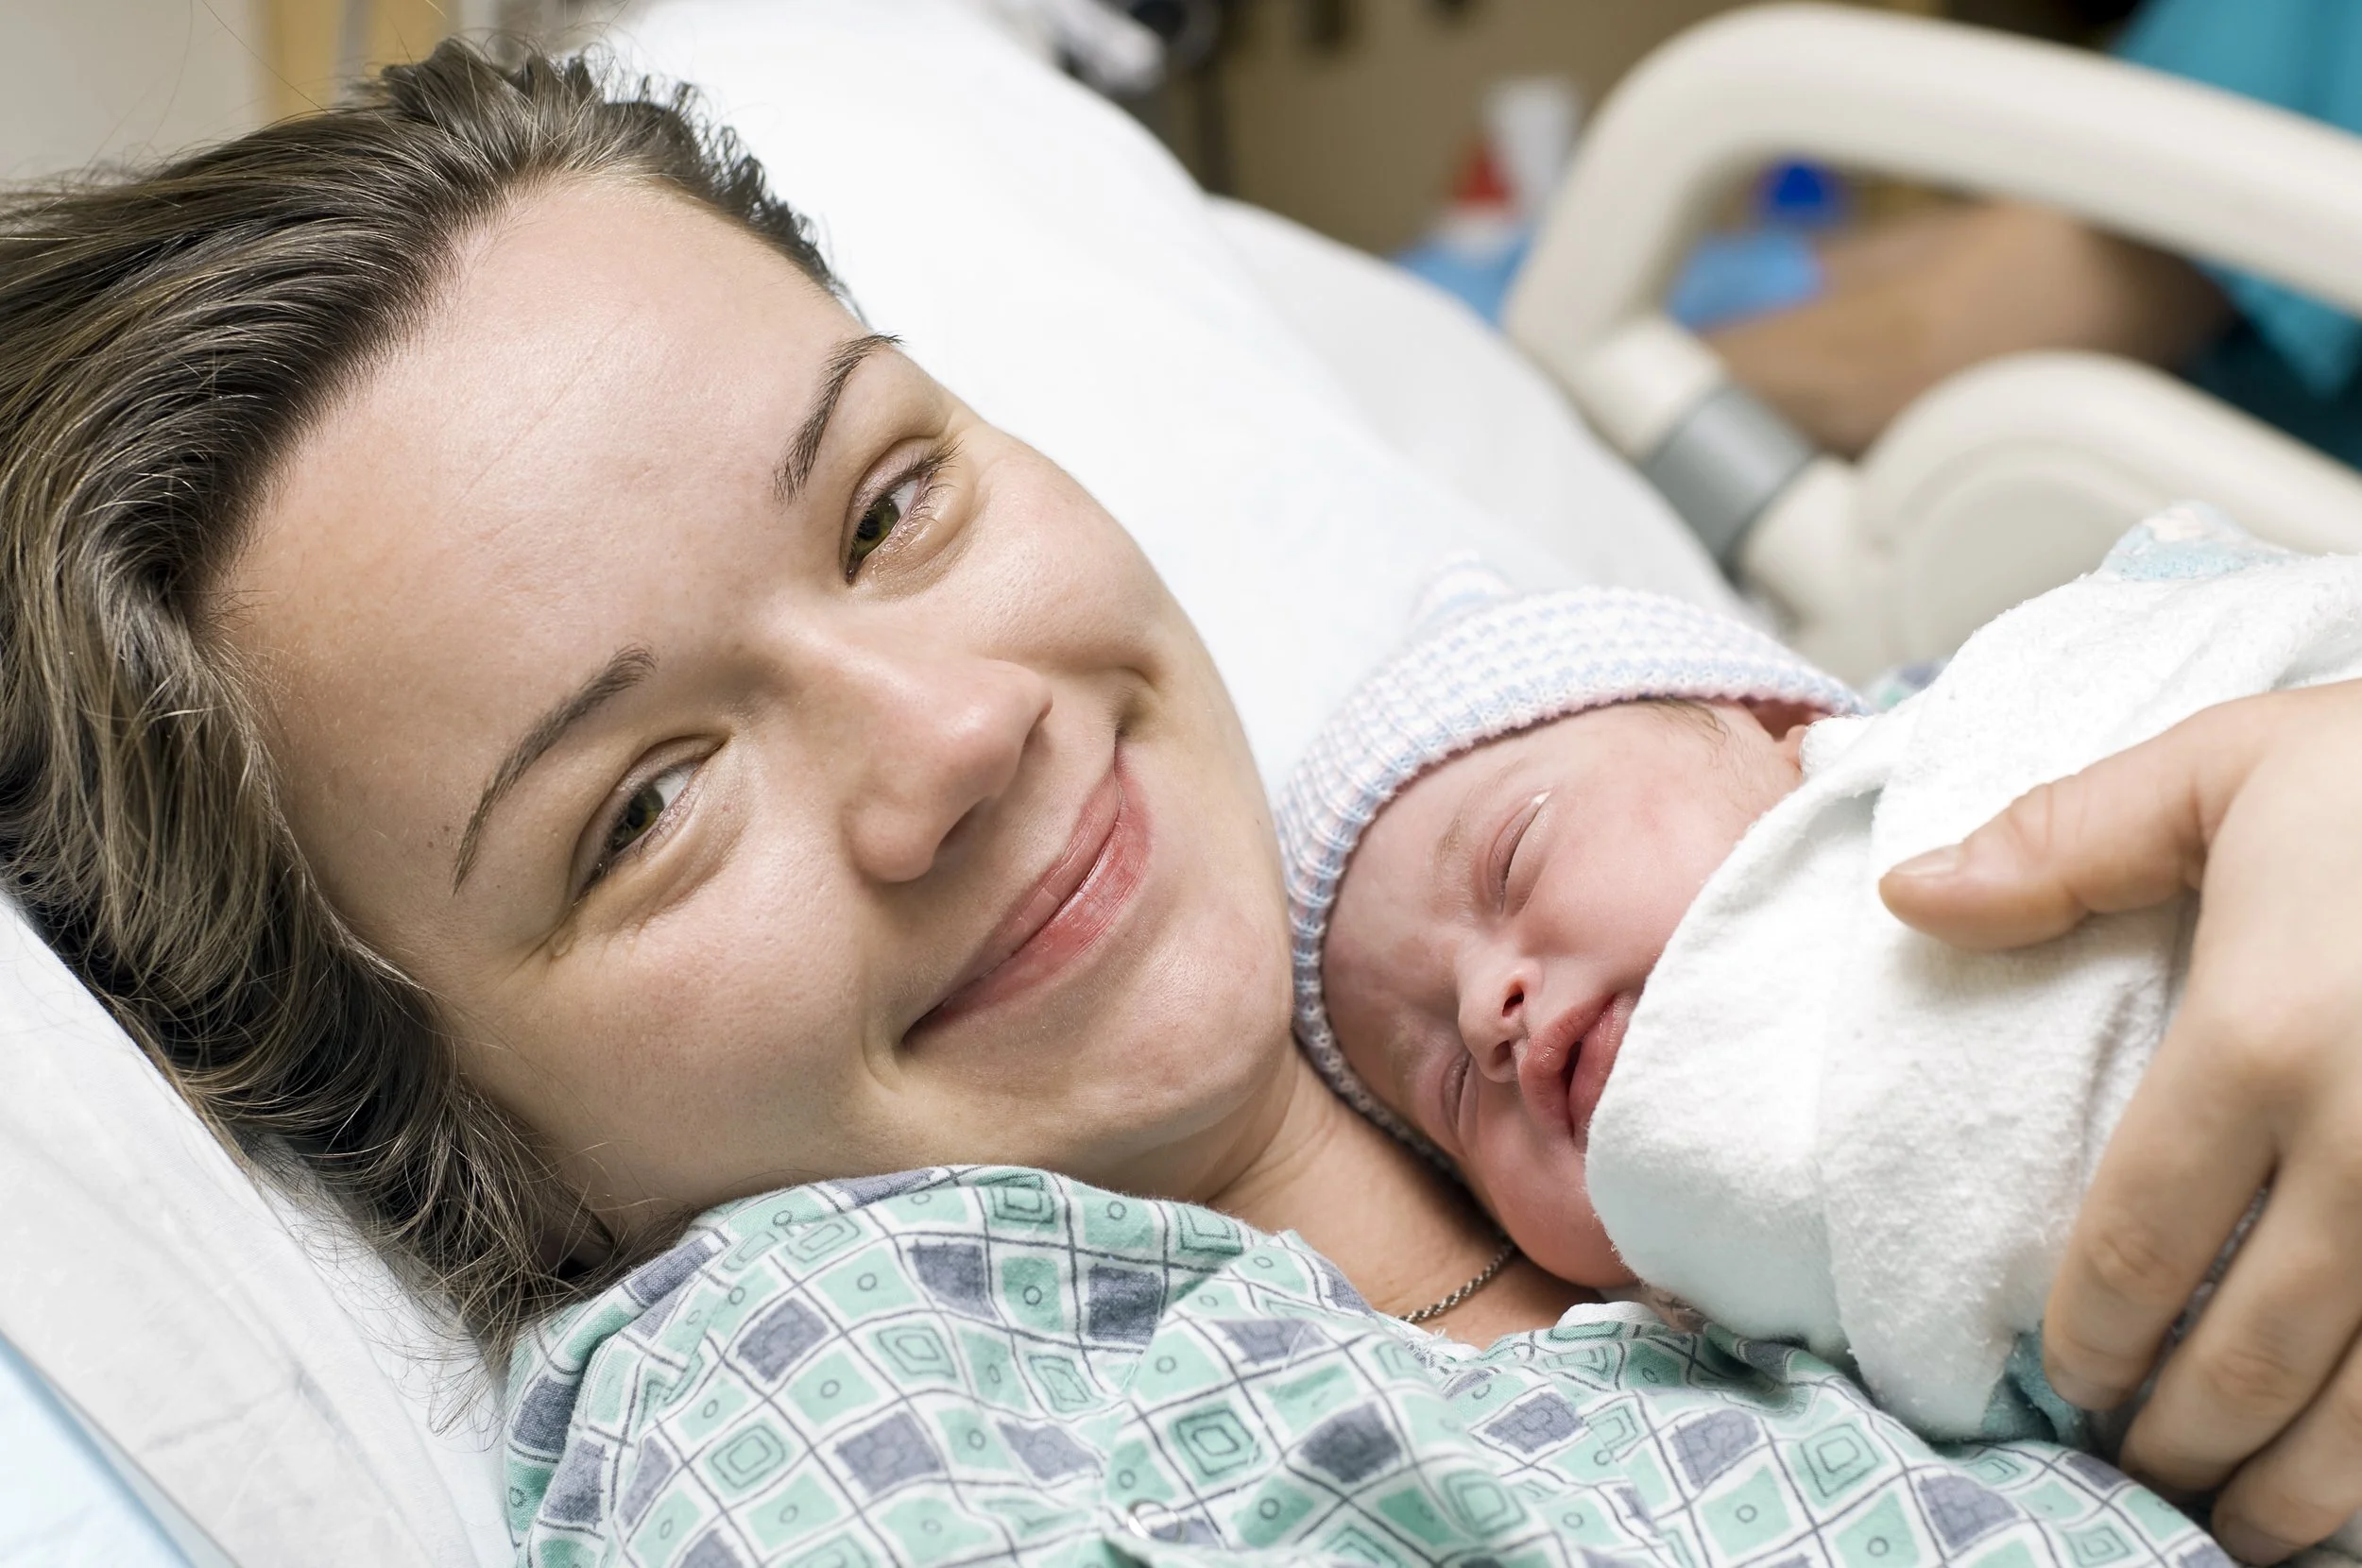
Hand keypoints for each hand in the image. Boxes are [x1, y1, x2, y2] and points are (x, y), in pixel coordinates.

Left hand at [1879, 680, 2361, 1562]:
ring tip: (2241, 1522)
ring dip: (2302, 1487)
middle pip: (2255, 1350)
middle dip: (2185, 1433)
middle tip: (2138, 1469)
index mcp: (2265, 1040)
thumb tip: (1907, 898)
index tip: (2066, 1378)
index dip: (2092, 1334)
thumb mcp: (2229, 771)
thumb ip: (2063, 843)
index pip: (2140, 1239)